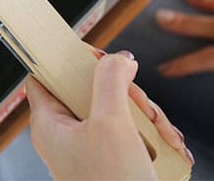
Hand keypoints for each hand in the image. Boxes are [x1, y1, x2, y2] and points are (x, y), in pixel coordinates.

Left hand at [26, 50, 192, 180]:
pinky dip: (150, 134)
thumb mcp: (112, 122)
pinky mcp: (109, 158)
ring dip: (146, 116)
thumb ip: (111, 79)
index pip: (44, 74)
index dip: (67, 59)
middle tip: (141, 106)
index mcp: (49, 123)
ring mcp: (87, 147)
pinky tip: (168, 145)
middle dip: (126, 93)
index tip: (96, 54)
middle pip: (91, 88)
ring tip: (162, 134)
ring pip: (115, 108)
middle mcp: (65, 134)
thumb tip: (118, 58)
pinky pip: (129, 131)